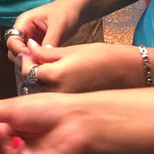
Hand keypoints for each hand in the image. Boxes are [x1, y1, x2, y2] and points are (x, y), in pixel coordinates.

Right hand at [6, 0, 82, 61]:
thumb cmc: (67, 12)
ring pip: (22, 55)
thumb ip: (50, 41)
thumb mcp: (58, 26)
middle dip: (22, 59)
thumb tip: (43, 58)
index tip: (31, 57)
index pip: (12, 40)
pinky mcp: (38, 46)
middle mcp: (24, 31)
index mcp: (24, 22)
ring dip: (29, 62)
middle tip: (36, 66)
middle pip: (13, 50)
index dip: (18, 50)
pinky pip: (33, 57)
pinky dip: (37, 62)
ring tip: (42, 67)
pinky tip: (46, 66)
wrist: (77, 10)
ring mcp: (30, 39)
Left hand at [19, 42, 137, 93]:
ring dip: (41, 81)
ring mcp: (67, 101)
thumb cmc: (103, 56)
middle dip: (31, 71)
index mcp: (57, 75)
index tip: (28, 52)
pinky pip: (55, 97)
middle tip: (35, 59)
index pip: (29, 70)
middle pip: (33, 83)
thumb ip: (47, 52)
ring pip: (43, 92)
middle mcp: (59, 92)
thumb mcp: (72, 50)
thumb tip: (30, 48)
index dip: (26, 60)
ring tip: (48, 67)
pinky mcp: (74, 105)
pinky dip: (52, 88)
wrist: (128, 71)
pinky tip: (60, 78)